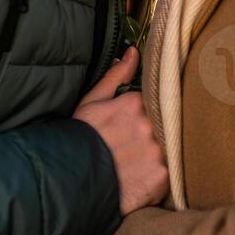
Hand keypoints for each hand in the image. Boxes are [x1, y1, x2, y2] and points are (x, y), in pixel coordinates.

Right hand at [72, 47, 166, 214]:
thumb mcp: (92, 102)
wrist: (68, 182)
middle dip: (146, 136)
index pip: (149, 106)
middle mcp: (149, 124)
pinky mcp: (161, 177)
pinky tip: (136, 180)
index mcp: (135, 103)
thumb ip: (116, 75)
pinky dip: (154, 178)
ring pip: (164, 150)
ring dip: (152, 157)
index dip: (137, 118)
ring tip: (131, 166)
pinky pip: (166, 174)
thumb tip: (133, 51)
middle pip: (159, 127)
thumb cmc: (79, 138)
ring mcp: (156, 151)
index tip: (126, 129)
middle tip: (127, 149)